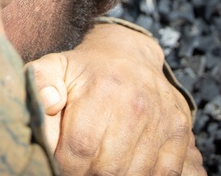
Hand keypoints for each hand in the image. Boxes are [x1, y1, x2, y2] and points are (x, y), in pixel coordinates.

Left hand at [28, 22, 201, 174]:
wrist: (130, 56)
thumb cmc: (85, 69)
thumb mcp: (55, 66)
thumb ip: (40, 82)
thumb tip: (47, 102)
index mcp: (102, 90)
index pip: (79, 147)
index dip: (64, 164)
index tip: (58, 162)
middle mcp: (136, 106)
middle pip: (107, 168)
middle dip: (87, 174)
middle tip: (78, 167)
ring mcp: (162, 121)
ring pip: (135, 174)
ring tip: (97, 168)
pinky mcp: (179, 133)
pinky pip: (165, 174)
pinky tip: (125, 170)